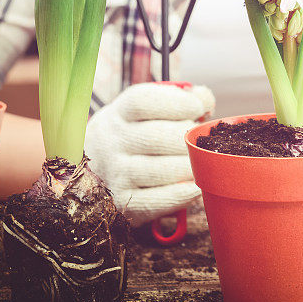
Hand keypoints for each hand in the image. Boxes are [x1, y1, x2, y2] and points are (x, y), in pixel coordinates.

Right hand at [84, 82, 214, 225]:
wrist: (96, 169)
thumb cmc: (136, 133)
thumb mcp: (147, 111)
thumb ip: (179, 99)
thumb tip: (205, 100)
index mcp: (119, 113)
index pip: (143, 102)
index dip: (178, 103)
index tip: (198, 107)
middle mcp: (111, 142)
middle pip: (158, 136)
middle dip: (188, 138)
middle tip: (200, 141)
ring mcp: (115, 173)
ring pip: (163, 169)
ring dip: (190, 166)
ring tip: (201, 162)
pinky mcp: (124, 202)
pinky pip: (159, 200)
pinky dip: (183, 193)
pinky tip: (196, 186)